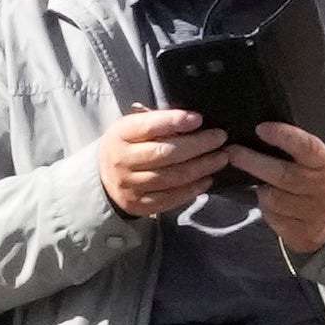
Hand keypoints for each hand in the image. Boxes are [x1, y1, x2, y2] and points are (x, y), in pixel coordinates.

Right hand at [97, 107, 232, 221]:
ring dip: (201, 167)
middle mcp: (123, 161)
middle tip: (220, 138)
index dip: (175, 122)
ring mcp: (130, 186)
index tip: (199, 119)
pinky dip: (193, 189)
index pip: (149, 126)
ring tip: (221, 158)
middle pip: (165, 153)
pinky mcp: (140, 205)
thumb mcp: (133, 127)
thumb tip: (195, 121)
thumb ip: (158, 123)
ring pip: (172, 177)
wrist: (104, 176)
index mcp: (121, 135)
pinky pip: (171, 198)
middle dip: (197, 145)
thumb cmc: (128, 144)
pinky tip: (208, 179)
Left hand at [235, 122, 324, 254]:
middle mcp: (322, 189)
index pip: (307, 147)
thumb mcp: (318, 163)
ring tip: (262, 185)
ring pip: (272, 198)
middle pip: (282, 174)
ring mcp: (313, 213)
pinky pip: (272, 217)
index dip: (284, 136)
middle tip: (232, 152)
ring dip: (260, 190)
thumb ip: (296, 150)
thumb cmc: (319, 184)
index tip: (262, 128)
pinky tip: (272, 205)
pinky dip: (266, 209)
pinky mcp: (302, 233)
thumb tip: (259, 135)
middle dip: (253, 161)